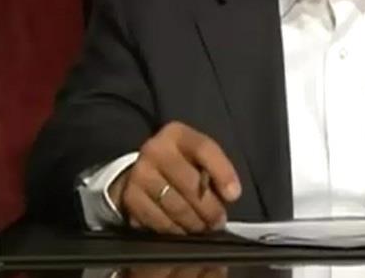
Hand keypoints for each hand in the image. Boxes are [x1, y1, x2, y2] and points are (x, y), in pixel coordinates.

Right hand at [110, 121, 240, 233]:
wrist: (141, 170)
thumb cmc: (180, 163)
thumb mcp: (196, 155)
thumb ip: (213, 169)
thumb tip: (229, 195)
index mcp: (177, 134)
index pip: (204, 149)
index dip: (222, 172)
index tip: (234, 195)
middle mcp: (155, 150)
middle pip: (190, 183)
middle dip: (210, 208)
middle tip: (219, 221)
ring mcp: (140, 173)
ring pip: (175, 206)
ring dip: (194, 222)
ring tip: (203, 226)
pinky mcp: (130, 197)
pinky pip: (158, 221)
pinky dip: (174, 230)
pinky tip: (183, 229)